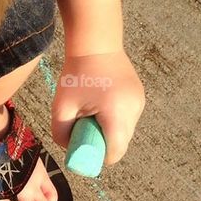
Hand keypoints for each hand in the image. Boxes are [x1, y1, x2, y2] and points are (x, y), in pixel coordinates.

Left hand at [50, 49, 144, 165]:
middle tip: (85, 128)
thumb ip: (62, 134)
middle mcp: (133, 109)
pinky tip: (102, 104)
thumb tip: (71, 149)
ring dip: (110, 131)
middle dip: (103, 143)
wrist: (95, 43)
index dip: (99, 157)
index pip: (115, 152)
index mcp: (116, 113)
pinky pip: (127, 119)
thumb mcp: (61, 107)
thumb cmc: (76, 74)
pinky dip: (115, 120)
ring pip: (125, 132)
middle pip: (121, 144)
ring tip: (93, 112)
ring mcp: (139, 102)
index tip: (84, 149)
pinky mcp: (139, 97)